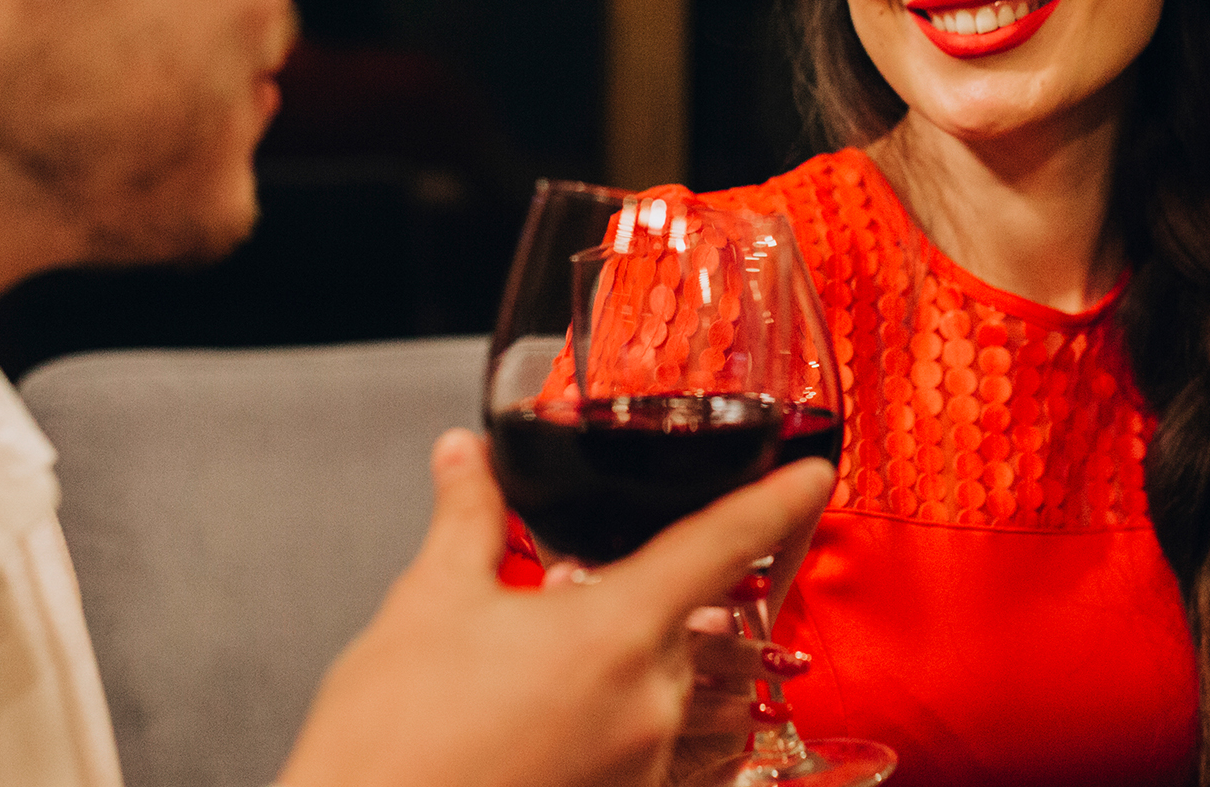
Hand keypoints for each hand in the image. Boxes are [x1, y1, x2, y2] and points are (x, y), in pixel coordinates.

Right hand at [278, 428, 836, 786]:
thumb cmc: (394, 741)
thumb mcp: (428, 606)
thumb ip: (467, 519)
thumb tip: (467, 455)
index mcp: (614, 632)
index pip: (720, 546)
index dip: (775, 503)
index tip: (815, 477)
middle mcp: (650, 704)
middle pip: (681, 624)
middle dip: (629, 605)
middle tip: (552, 611)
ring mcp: (646, 768)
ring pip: (667, 692)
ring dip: (626, 671)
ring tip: (539, 682)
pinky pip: (655, 755)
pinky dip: (620, 731)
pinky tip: (555, 729)